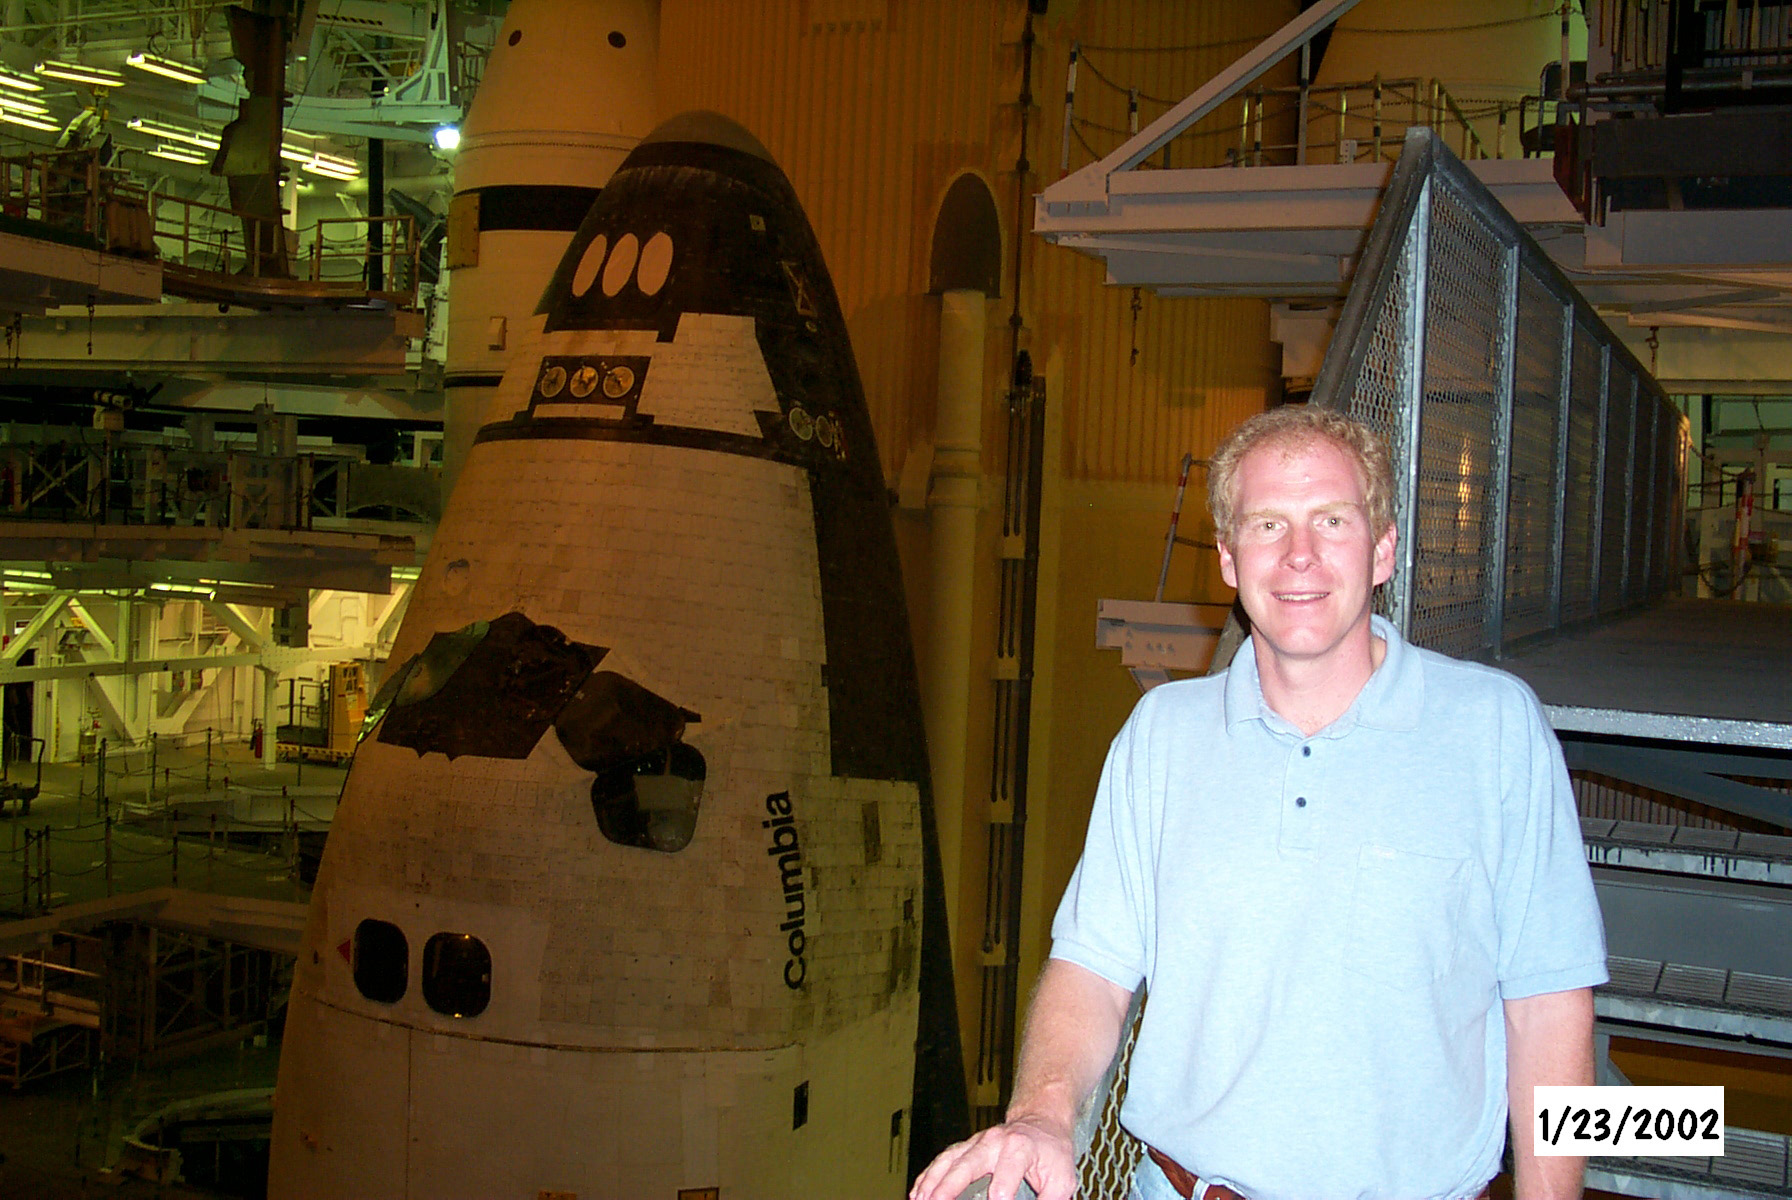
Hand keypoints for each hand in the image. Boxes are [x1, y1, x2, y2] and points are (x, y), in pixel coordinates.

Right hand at [908, 1115, 1076, 1199]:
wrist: (1040, 1122)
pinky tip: (918, 1192)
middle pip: (966, 1166)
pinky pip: (942, 1160)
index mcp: (1019, 1149)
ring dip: (931, 1183)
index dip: (999, 1198)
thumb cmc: (1052, 1153)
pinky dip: (927, 1176)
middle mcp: (994, 1142)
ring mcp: (976, 1142)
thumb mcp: (1062, 1180)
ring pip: (948, 1161)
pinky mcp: (966, 1147)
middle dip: (949, 1188)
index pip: (1004, 1179)